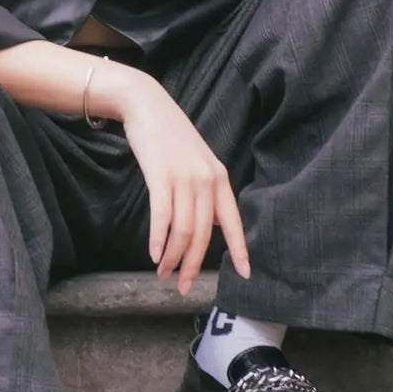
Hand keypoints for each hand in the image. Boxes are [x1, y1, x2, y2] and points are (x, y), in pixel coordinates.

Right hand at [117, 78, 250, 296]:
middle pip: (204, 234)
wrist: (147, 105)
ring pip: (183, 230)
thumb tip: (213, 224)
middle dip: (192, 265)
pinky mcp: (161, 176)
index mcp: (219, 178)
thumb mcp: (197, 162)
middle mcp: (207, 180)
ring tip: (163, 272)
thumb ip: (206, 191)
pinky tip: (153, 254)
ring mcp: (185, 178)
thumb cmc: (169, 136)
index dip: (240, 250)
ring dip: (172, 257)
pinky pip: (162, 216)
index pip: (233, 221)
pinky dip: (158, 239)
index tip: (245, 274)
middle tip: (182, 286)